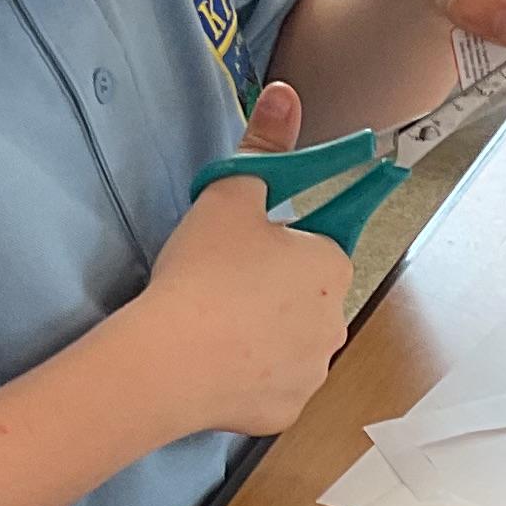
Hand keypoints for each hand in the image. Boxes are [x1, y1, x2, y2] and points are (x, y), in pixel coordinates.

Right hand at [135, 81, 350, 438]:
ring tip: (215, 326)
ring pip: (290, 343)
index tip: (248, 249)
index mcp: (332, 264)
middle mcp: (336, 322)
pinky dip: (248, 379)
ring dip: (263, 335)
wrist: (168, 360)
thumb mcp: (229, 195)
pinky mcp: (284, 411)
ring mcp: (312, 372)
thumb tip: (285, 93)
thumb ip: (262, 145)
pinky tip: (216, 366)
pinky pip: (270, 386)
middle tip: (221, 283)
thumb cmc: (203, 273)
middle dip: (274, 289)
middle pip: (306, 296)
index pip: (322, 240)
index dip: (282, 240)